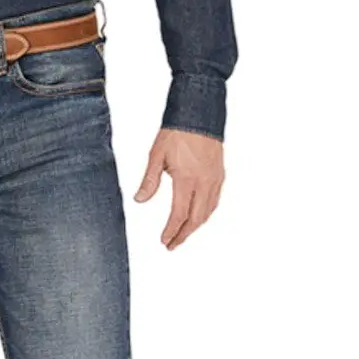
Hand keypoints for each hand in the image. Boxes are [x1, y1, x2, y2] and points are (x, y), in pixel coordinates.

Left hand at [133, 128, 224, 249]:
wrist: (199, 114)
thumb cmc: (177, 132)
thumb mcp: (156, 155)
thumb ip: (149, 180)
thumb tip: (139, 200)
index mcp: (187, 178)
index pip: (180, 213)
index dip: (172, 230)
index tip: (164, 240)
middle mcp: (204, 182)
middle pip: (196, 218)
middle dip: (184, 234)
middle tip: (172, 244)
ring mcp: (215, 179)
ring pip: (208, 212)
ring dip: (195, 226)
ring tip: (183, 234)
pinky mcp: (220, 174)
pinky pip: (215, 201)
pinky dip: (206, 214)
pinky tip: (199, 216)